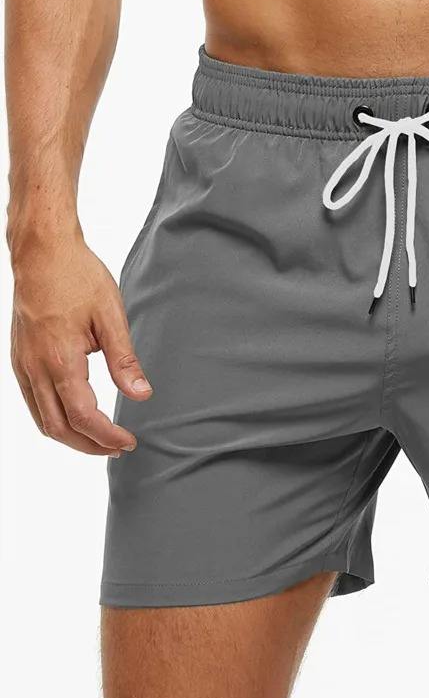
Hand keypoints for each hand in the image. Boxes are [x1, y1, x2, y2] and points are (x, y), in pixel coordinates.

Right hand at [10, 231, 151, 455]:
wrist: (41, 252)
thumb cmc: (78, 277)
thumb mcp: (111, 316)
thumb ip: (124, 360)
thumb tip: (141, 394)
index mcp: (59, 359)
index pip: (83, 415)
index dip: (107, 435)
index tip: (129, 441)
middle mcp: (34, 368)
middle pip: (59, 427)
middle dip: (89, 444)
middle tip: (118, 446)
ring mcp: (21, 364)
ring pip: (42, 419)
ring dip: (71, 436)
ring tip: (101, 438)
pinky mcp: (18, 359)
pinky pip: (33, 402)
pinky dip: (54, 419)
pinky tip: (76, 416)